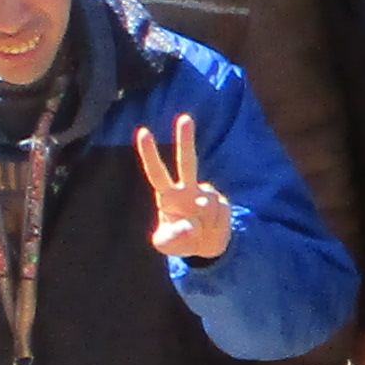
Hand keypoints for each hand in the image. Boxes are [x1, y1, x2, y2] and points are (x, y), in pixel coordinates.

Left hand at [134, 116, 232, 261]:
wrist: (206, 246)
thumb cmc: (180, 241)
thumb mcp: (168, 245)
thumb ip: (173, 238)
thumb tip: (192, 225)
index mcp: (167, 196)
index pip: (156, 172)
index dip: (149, 154)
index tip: (142, 132)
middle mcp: (186, 189)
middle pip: (187, 162)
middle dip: (186, 140)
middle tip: (184, 118)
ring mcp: (206, 194)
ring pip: (207, 202)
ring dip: (205, 222)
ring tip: (200, 232)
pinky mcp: (222, 203)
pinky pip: (220, 213)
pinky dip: (215, 226)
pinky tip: (211, 228)